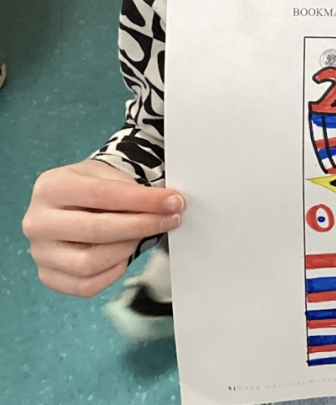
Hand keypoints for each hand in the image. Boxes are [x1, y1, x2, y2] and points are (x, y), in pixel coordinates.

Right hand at [23, 160, 183, 297]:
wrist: (71, 202)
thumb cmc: (91, 187)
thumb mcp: (106, 175)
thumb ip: (131, 189)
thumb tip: (167, 205)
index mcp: (51, 187)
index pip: (102, 194)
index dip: (142, 200)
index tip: (172, 201)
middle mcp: (38, 221)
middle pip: (96, 230)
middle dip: (141, 225)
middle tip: (170, 219)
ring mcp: (40, 253)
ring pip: (90, 263)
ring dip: (127, 248)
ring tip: (144, 233)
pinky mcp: (48, 276)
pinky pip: (86, 286)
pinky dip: (113, 271)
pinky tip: (124, 254)